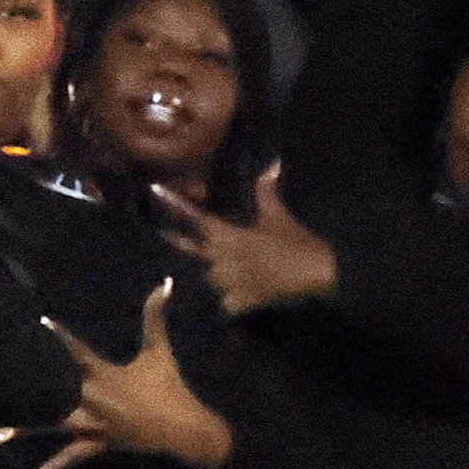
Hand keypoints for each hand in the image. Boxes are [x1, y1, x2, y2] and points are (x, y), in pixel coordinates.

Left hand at [29, 280, 229, 468]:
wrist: (185, 430)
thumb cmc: (170, 389)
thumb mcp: (160, 352)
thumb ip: (156, 316)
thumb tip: (165, 281)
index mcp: (105, 375)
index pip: (78, 351)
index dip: (60, 335)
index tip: (41, 321)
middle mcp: (94, 400)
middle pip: (57, 391)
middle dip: (34, 386)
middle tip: (3, 379)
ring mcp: (93, 425)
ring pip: (56, 427)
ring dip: (28, 432)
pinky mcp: (97, 444)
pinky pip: (72, 458)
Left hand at [158, 169, 335, 314]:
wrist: (314, 273)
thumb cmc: (294, 241)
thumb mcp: (277, 215)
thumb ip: (266, 192)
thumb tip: (271, 164)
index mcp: (227, 235)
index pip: (195, 216)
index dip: (174, 202)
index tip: (153, 189)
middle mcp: (219, 259)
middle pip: (191, 249)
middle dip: (178, 240)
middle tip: (162, 233)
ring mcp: (226, 283)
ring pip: (211, 277)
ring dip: (218, 273)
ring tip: (233, 268)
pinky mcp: (237, 303)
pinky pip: (227, 302)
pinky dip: (234, 300)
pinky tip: (245, 298)